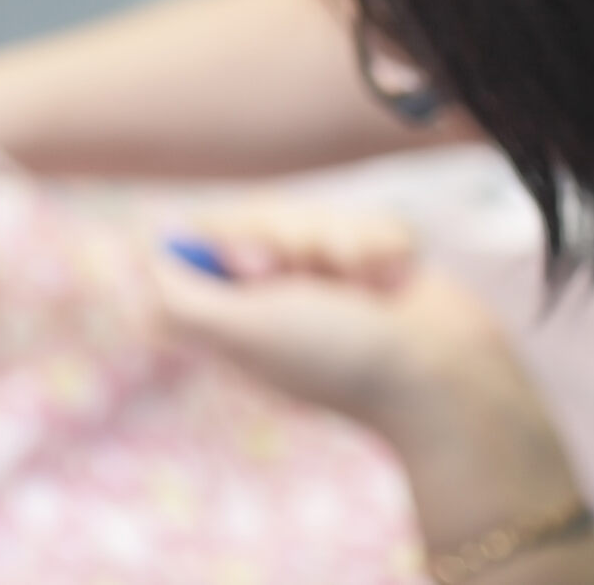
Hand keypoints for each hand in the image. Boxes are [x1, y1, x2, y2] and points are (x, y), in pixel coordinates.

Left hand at [152, 204, 593, 574]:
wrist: (448, 380)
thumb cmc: (343, 360)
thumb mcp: (246, 332)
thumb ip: (182, 299)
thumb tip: (145, 258)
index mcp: (238, 314)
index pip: (208, 235)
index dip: (232, 234)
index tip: (257, 264)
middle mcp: (281, 296)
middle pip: (264, 217)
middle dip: (294, 236)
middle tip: (317, 273)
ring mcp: (334, 283)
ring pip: (320, 214)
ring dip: (343, 240)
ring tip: (364, 284)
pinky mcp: (383, 271)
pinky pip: (372, 223)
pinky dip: (385, 248)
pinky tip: (395, 282)